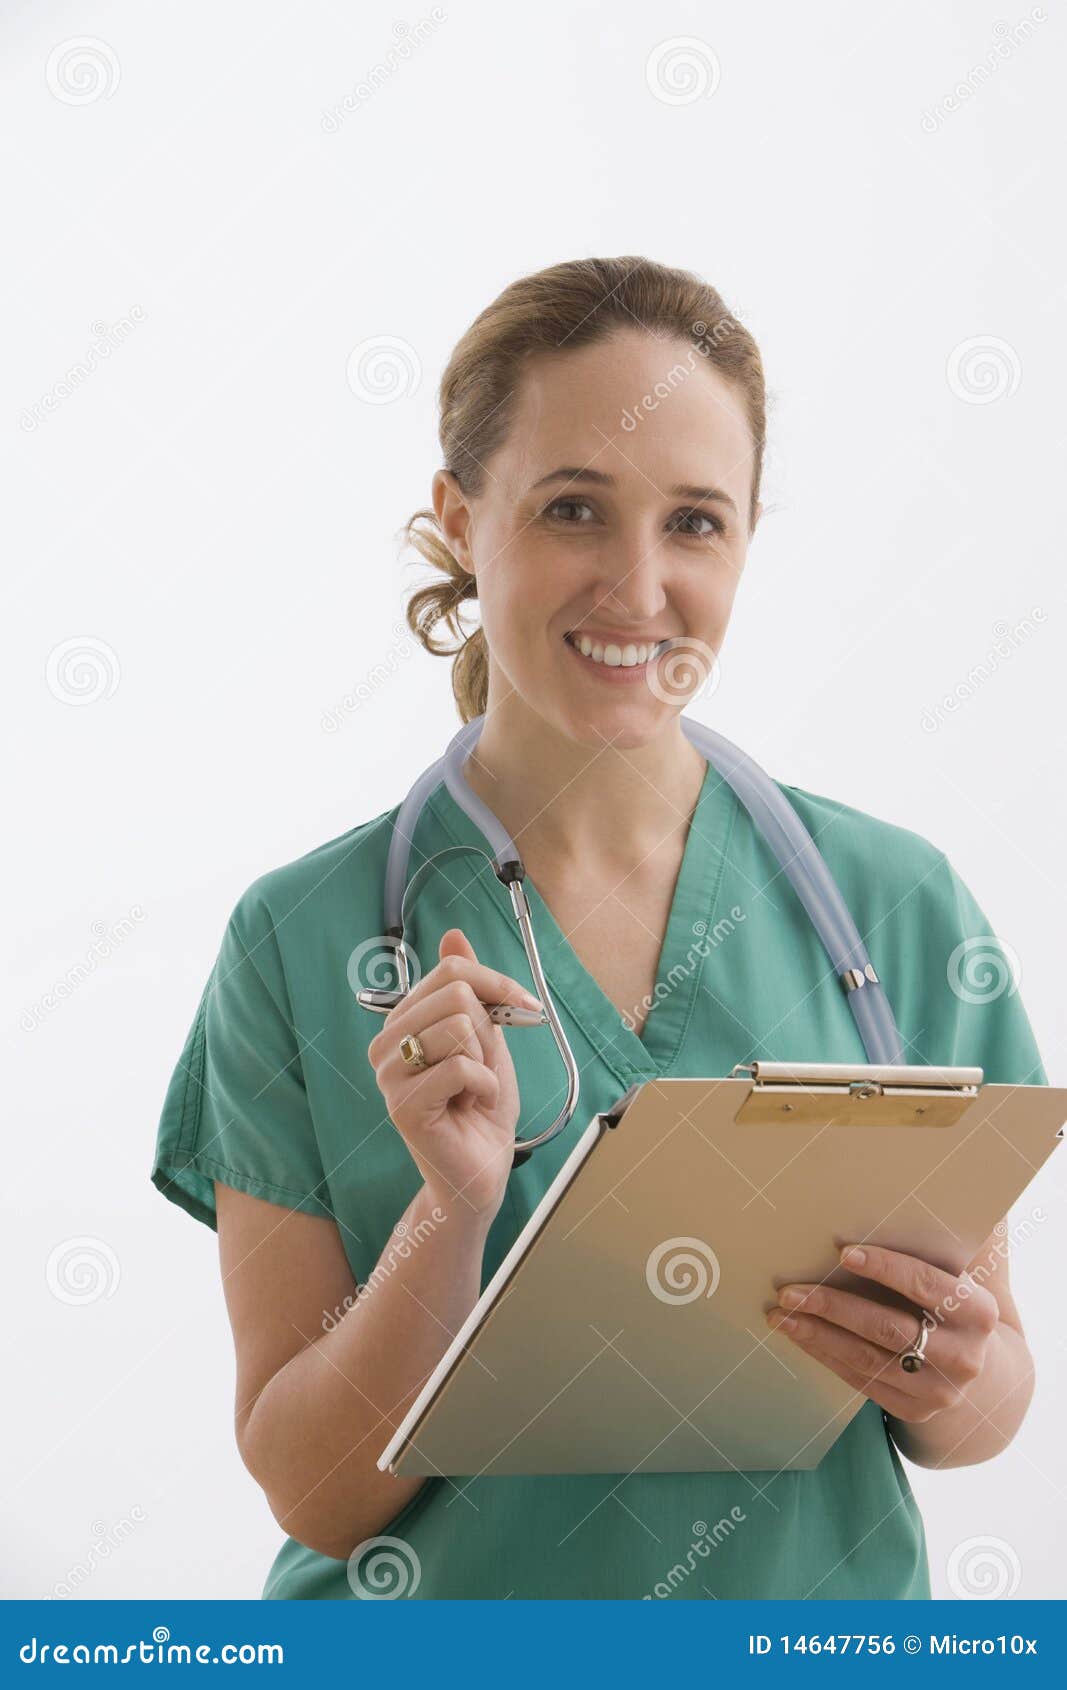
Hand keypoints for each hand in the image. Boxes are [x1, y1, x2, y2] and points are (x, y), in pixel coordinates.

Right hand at [366, 928, 539, 1220]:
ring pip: (458, 1026)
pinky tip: (472, 1106)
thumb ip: (470, 990)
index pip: (450, 971)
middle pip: (454, 993)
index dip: (497, 983)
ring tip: (472, 1090)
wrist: (482, 1170)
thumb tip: (454, 936)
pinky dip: (484, 1086)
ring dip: (485, 1062)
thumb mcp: (485, 1037)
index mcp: (403, 1022)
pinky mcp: (403, 1105)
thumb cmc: (481, 1107)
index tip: (525, 1006)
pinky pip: (461, 1066)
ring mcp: (389, 1075)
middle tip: (484, 1066)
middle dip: (488, 1030)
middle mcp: (386, 1044)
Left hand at [765, 1243, 1000, 1423]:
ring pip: (867, 1359)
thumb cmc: (952, 1304)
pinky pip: (861, 1381)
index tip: (842, 1251)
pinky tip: (800, 1335)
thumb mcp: (959, 1274)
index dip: (885, 1267)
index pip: (925, 1285)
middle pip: (888, 1327)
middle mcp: (964, 1357)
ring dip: (817, 1334)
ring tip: (781, 1314)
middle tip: (789, 1290)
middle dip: (833, 1306)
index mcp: (978, 1312)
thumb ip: (937, 1242)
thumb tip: (907, 1190)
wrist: (978, 1369)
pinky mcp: (915, 1410)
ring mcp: (940, 1390)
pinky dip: (825, 1355)